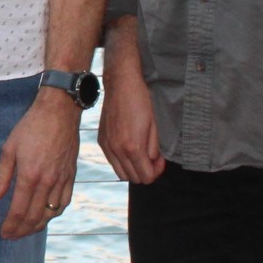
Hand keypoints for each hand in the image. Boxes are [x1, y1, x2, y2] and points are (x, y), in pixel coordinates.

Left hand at [0, 93, 80, 236]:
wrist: (58, 112)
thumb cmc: (30, 127)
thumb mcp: (8, 149)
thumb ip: (1, 177)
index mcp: (29, 175)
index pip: (19, 210)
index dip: (11, 226)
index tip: (3, 233)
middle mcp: (47, 182)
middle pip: (35, 216)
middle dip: (22, 230)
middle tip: (11, 236)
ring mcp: (62, 180)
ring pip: (51, 213)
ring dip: (38, 226)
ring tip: (26, 230)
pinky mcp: (71, 176)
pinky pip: (65, 202)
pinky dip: (55, 213)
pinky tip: (47, 217)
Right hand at [97, 58, 164, 185]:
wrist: (121, 84)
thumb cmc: (141, 101)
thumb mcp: (155, 126)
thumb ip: (154, 149)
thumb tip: (153, 162)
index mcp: (132, 146)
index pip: (145, 177)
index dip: (156, 172)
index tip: (160, 161)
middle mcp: (117, 149)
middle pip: (133, 178)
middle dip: (146, 172)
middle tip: (153, 159)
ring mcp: (107, 145)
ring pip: (121, 173)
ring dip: (133, 168)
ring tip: (141, 155)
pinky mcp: (102, 140)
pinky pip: (112, 161)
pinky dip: (122, 161)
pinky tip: (129, 148)